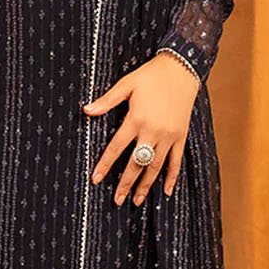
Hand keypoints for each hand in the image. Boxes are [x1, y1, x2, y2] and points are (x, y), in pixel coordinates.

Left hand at [83, 53, 199, 204]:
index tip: (96, 179)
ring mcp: (169, 136)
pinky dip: (172, 177)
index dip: (105, 165)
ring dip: (145, 185)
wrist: (182, 68)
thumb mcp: (126, 84)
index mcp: (136, 119)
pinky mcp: (181, 136)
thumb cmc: (151, 75)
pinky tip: (166, 191)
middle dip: (125, 184)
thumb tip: (86, 110)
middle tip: (116, 200)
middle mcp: (153, 131)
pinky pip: (176, 161)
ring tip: (136, 201)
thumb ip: (107, 101)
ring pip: (155, 167)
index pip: (116, 148)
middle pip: (136, 164)